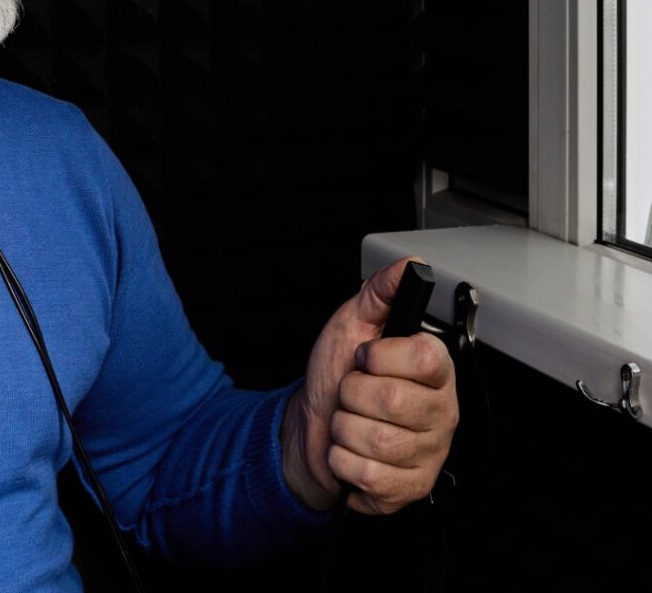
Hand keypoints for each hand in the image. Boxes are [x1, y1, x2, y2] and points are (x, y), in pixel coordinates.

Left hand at [280, 256, 458, 513]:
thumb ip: (380, 292)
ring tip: (349, 421)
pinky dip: (341, 460)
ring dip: (344, 428)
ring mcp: (428, 452)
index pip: (425, 358)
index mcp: (434, 370)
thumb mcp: (352, 323)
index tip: (364, 357)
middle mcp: (440, 411)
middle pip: (393, 401)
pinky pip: (367, 473)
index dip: (382, 356)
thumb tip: (409, 264)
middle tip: (352, 393)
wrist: (311, 428)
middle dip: (352, 394)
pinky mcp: (410, 487)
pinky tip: (350, 451)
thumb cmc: (336, 376)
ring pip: (376, 440)